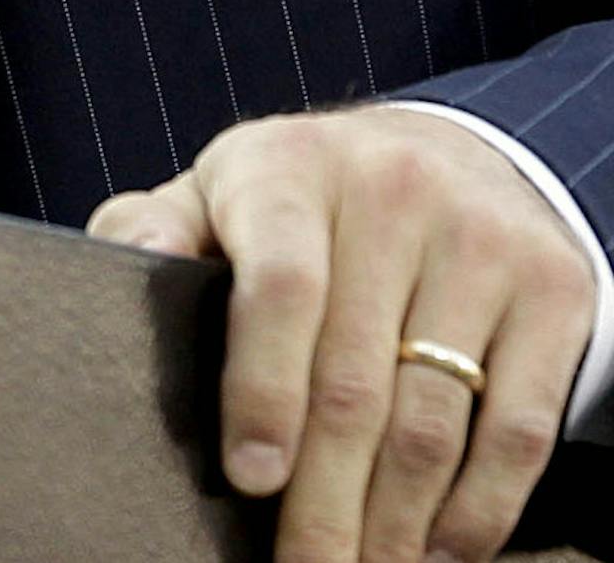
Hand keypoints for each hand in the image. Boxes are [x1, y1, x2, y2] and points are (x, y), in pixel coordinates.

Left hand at [87, 107, 595, 562]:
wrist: (448, 153)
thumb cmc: (304, 199)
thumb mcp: (221, 192)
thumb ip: (154, 228)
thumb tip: (123, 268)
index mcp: (290, 165)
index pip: (281, 285)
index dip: (263, 390)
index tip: (250, 479)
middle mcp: (392, 189)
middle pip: (355, 381)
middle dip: (324, 504)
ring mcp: (481, 237)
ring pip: (434, 422)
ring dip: (394, 526)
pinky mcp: (553, 288)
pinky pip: (517, 431)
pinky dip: (477, 513)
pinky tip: (436, 552)